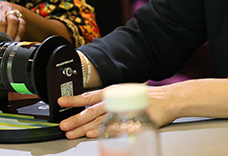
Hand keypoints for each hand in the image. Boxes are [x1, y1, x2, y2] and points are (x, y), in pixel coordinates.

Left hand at [57, 85, 176, 138]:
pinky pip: (113, 127)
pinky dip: (102, 131)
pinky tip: (92, 134)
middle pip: (91, 110)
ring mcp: (123, 111)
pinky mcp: (130, 121)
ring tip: (72, 132)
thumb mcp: (123, 94)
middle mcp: (115, 100)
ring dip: (84, 127)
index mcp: (112, 92)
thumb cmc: (145, 98)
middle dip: (75, 118)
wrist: (167, 100)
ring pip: (99, 120)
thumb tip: (92, 107)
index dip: (74, 99)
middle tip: (63, 125)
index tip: (60, 102)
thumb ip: (108, 101)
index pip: (89, 96)